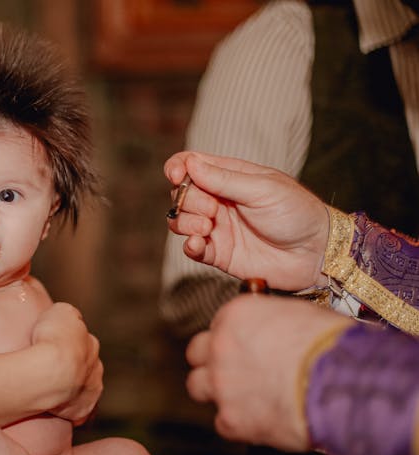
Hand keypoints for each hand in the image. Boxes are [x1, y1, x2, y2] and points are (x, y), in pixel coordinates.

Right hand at [31, 303, 103, 424]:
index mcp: (92, 344)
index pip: (82, 341)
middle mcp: (96, 368)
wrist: (49, 372)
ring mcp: (90, 392)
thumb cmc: (52, 339)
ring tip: (50, 388)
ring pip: (84, 389)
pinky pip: (76, 411)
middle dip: (73, 366)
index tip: (52, 345)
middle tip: (51, 367)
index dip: (66, 343)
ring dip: (72, 388)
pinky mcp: (81, 411)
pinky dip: (68, 409)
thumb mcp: (61, 312)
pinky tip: (55, 408)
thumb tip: (70, 320)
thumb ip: (69, 316)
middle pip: (86, 366)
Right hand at [164, 151, 330, 290]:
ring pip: (180, 220)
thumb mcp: (262, 189)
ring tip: (207, 228)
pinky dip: (188, 245)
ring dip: (186, 222)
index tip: (177, 176)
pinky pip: (191, 248)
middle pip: (182, 194)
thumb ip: (224, 179)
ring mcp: (217, 227)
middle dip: (189, 200)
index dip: (177, 167)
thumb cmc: (297, 213)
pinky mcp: (218, 253)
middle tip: (212, 209)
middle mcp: (219, 200)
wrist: (315, 253)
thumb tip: (190, 163)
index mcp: (229, 176)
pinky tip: (199, 243)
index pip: (191, 164)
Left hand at [185, 294, 352, 450]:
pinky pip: (223, 423)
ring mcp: (222, 383)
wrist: (342, 382)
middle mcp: (220, 346)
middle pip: (196, 354)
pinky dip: (239, 424)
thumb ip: (268, 322)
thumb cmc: (331, 344)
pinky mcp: (231, 419)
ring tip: (244, 398)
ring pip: (197, 387)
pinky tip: (263, 421)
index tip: (242, 349)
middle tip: (233, 372)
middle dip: (211, 363)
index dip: (229, 340)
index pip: (216, 327)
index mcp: (235, 315)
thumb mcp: (296, 314)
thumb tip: (270, 331)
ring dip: (217, 392)